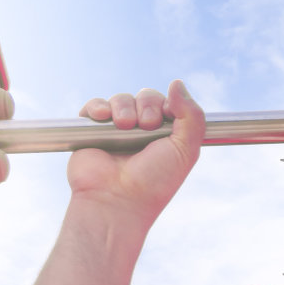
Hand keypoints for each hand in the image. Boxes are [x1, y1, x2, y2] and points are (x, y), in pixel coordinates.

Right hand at [69, 80, 206, 224]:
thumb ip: (192, 116)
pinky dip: (98, 107)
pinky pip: (94, 107)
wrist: (118, 201)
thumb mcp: (186, 150)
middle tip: (147, 126)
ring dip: (124, 106)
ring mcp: (116, 131)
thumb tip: (177, 82)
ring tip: (124, 126)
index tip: (166, 119)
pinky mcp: (91, 132)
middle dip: (148, 104)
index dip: (169, 104)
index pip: (169, 102)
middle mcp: (142, 131)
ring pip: (121, 99)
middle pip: (146, 96)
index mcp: (166, 135)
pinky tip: (103, 117)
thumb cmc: (155, 181)